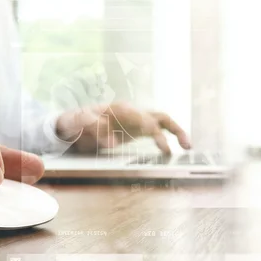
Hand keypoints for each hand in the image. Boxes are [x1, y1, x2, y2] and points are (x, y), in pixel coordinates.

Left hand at [57, 102, 191, 153]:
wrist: (72, 124)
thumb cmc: (75, 122)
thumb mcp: (77, 122)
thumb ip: (93, 126)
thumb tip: (111, 140)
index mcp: (119, 109)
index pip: (141, 116)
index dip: (148, 127)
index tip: (157, 141)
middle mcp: (132, 112)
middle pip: (159, 117)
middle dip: (174, 129)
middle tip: (184, 145)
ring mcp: (135, 120)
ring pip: (162, 122)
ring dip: (176, 132)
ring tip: (188, 147)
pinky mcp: (136, 130)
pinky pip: (156, 132)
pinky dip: (166, 139)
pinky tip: (172, 151)